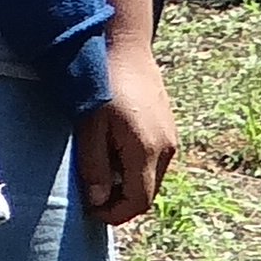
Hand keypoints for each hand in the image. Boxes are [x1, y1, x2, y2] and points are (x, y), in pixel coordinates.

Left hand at [80, 44, 179, 221]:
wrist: (125, 46)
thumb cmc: (102, 85)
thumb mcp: (90, 128)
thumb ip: (94, 167)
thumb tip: (98, 201)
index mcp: (147, 151)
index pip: (138, 202)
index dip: (114, 214)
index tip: (91, 211)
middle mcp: (166, 148)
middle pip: (147, 192)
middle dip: (120, 200)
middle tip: (91, 194)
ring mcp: (171, 136)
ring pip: (152, 176)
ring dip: (127, 182)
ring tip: (100, 168)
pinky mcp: (168, 125)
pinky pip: (154, 158)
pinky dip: (135, 165)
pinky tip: (113, 148)